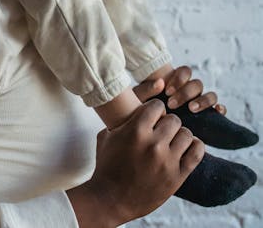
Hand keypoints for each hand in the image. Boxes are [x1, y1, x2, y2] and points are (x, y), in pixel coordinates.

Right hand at [66, 100, 203, 226]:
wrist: (110, 199)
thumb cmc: (107, 166)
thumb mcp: (107, 136)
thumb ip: (120, 119)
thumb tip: (128, 105)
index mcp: (136, 130)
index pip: (157, 105)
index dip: (155, 109)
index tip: (152, 116)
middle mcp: (154, 144)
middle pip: (174, 119)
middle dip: (167, 123)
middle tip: (162, 130)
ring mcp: (167, 161)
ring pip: (186, 134)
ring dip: (180, 135)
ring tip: (172, 140)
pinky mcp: (177, 176)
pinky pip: (196, 153)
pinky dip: (195, 146)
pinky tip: (187, 147)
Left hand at [134, 63, 226, 115]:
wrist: (147, 132)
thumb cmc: (142, 111)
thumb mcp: (140, 99)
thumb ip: (147, 89)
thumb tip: (160, 82)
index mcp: (176, 82)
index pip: (186, 71)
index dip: (179, 79)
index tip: (167, 91)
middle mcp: (190, 91)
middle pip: (197, 84)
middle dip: (186, 92)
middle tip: (172, 104)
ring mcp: (199, 103)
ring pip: (210, 95)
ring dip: (203, 100)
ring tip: (191, 109)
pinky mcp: (207, 117)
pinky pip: (219, 109)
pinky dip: (220, 109)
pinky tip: (217, 112)